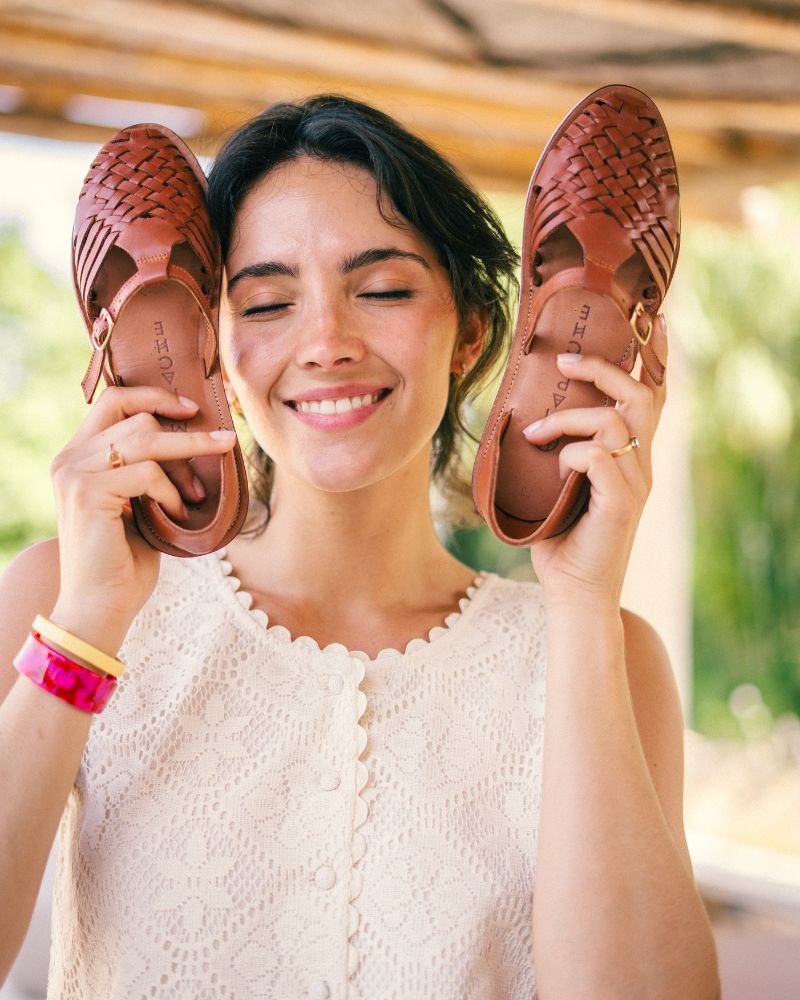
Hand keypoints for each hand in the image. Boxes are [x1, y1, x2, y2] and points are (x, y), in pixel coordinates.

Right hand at [50, 386, 237, 639]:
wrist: (101, 607)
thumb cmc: (124, 561)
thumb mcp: (138, 503)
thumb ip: (148, 469)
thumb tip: (194, 435)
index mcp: (78, 455)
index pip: (113, 399)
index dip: (154, 395)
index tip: (191, 408)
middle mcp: (69, 458)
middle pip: (138, 417)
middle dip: (187, 435)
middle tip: (224, 443)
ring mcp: (75, 473)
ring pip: (147, 439)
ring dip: (185, 464)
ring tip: (198, 497)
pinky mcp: (87, 492)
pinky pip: (147, 473)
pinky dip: (171, 494)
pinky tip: (177, 516)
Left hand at [522, 315, 668, 607]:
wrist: (573, 591)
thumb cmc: (560, 537)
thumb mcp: (556, 483)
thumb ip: (557, 449)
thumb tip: (522, 415)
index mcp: (631, 455)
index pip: (653, 396)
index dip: (655, 358)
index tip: (651, 320)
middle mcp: (641, 463)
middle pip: (640, 397)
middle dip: (602, 371)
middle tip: (565, 364)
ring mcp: (635, 482)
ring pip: (612, 422)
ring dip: (567, 419)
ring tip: (535, 433)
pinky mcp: (622, 503)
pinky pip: (597, 457)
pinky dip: (570, 455)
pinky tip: (555, 470)